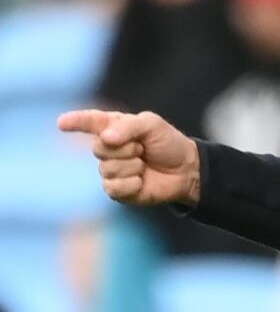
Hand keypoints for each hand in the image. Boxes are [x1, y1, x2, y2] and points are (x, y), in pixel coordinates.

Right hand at [57, 110, 201, 206]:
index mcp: (113, 127)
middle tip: (142, 148)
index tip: (62, 123)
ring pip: (107, 168)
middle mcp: (108, 148)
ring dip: (132, 166)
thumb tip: (106, 138)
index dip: (76, 122)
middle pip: (98, 148)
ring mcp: (110, 169)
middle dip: (126, 148)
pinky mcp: (117, 190)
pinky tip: (142, 180)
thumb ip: (129, 127)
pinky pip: (113, 187)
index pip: (90, 122)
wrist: (186, 169)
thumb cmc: (168, 143)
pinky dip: (132, 183)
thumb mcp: (152, 125)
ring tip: (144, 163)